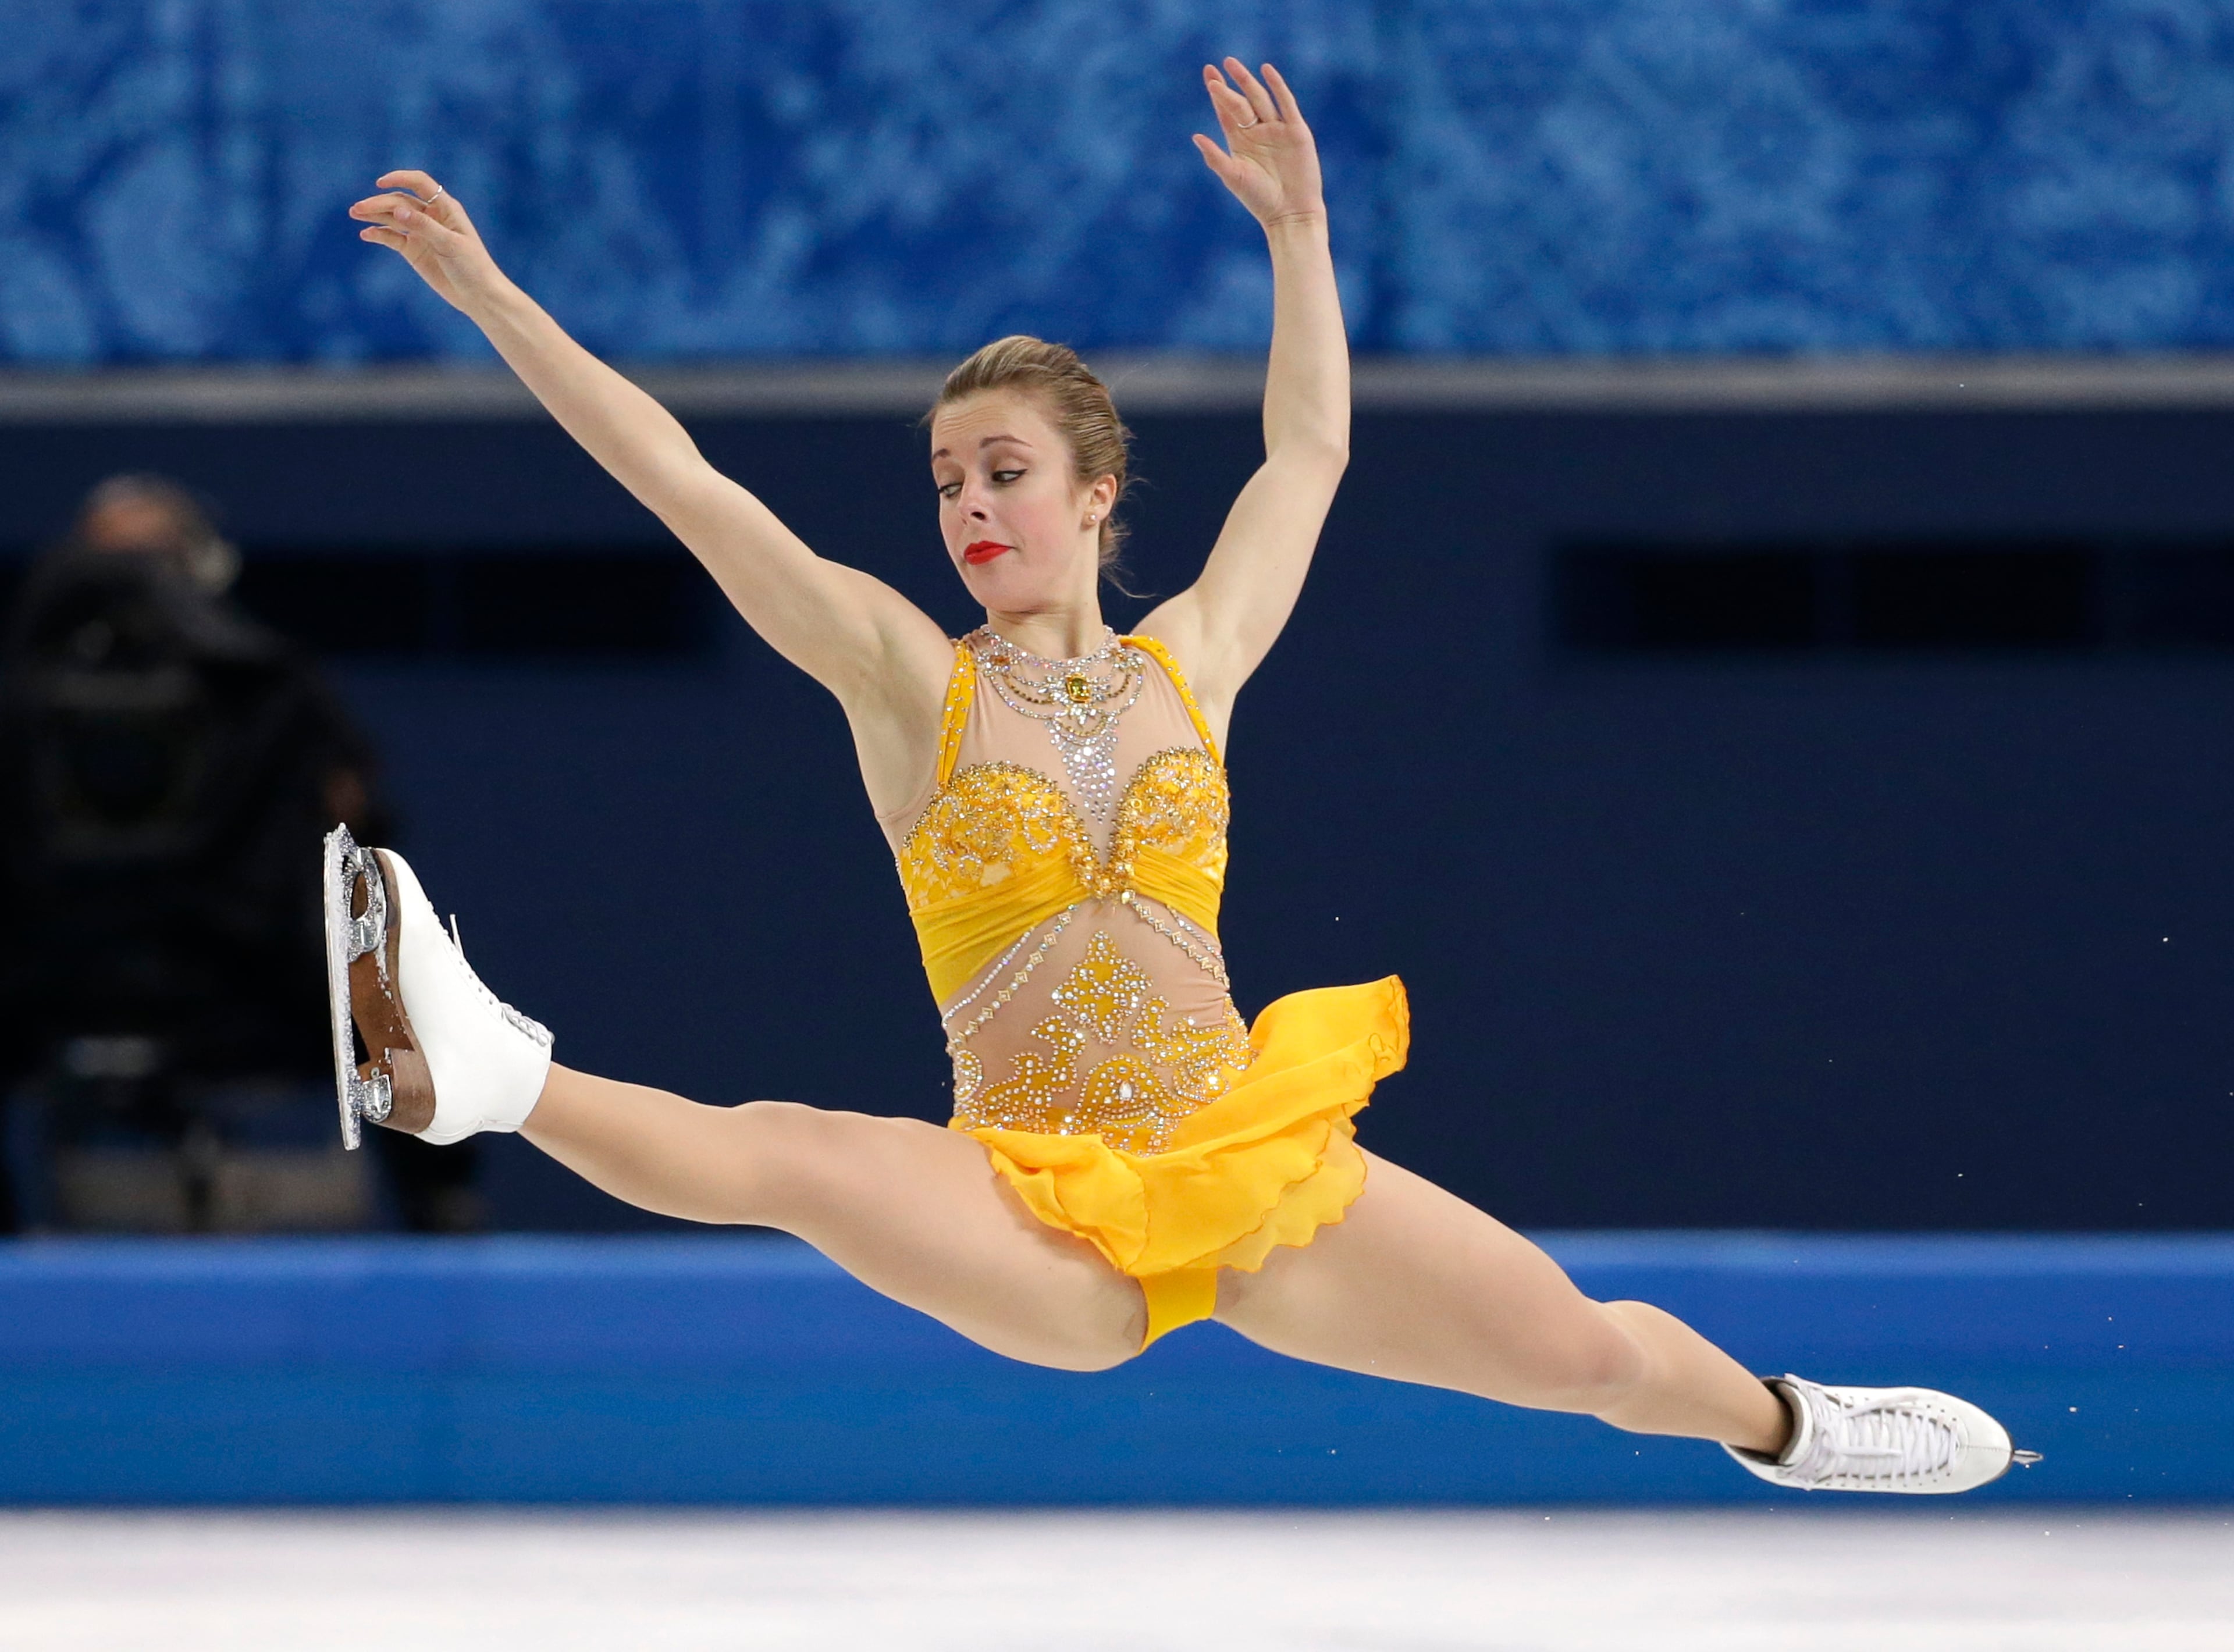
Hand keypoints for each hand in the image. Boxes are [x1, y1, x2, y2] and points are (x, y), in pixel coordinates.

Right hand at [347, 170, 504, 311]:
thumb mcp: (450, 244)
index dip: (400, 178)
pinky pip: (392, 238)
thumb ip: (424, 226)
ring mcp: (421, 233)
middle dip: (379, 203)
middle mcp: (431, 216)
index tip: (380, 183)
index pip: (420, 184)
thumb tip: (398, 210)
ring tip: (354, 214)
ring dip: (374, 215)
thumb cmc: (472, 266)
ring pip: (393, 218)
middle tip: (357, 209)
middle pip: (400, 202)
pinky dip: (379, 235)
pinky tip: (366, 235)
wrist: (478, 295)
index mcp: (445, 208)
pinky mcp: (413, 250)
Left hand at [1192, 59, 1324, 228]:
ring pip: (1261, 99)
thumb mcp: (1234, 177)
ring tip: (1234, 65)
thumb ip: (1215, 157)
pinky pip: (1286, 104)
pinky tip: (1267, 71)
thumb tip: (1196, 136)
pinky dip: (1277, 87)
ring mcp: (1277, 130)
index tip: (1209, 74)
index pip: (1226, 112)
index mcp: (1240, 142)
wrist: (1291, 212)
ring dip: (1248, 81)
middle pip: (1241, 102)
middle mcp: (1258, 133)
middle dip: (1230, 84)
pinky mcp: (1296, 131)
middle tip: (1218, 66)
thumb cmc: (1260, 200)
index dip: (1218, 94)